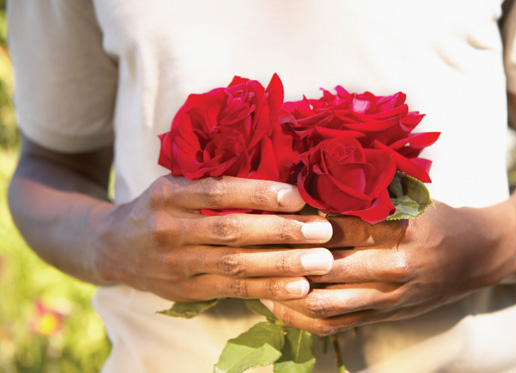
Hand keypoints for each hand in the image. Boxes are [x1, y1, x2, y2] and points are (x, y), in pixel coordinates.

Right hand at [91, 175, 334, 301]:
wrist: (115, 247)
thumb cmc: (159, 208)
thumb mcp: (175, 185)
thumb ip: (213, 183)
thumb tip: (276, 180)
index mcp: (168, 194)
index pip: (218, 191)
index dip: (259, 194)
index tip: (296, 196)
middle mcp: (169, 229)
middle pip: (231, 231)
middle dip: (281, 231)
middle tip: (323, 230)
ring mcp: (176, 264)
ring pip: (235, 264)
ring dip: (282, 264)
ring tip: (321, 261)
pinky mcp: (186, 291)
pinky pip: (232, 289)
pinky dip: (267, 288)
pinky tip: (298, 286)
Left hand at [261, 202, 515, 334]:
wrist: (478, 256)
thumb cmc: (438, 218)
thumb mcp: (411, 196)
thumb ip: (368, 192)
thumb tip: (314, 179)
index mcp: (401, 231)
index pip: (338, 227)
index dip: (298, 221)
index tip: (265, 211)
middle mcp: (395, 269)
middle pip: (326, 267)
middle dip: (285, 257)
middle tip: (249, 245)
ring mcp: (389, 298)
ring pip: (326, 303)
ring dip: (288, 292)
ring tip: (256, 277)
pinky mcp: (384, 316)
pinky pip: (336, 325)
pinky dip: (302, 317)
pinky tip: (277, 303)